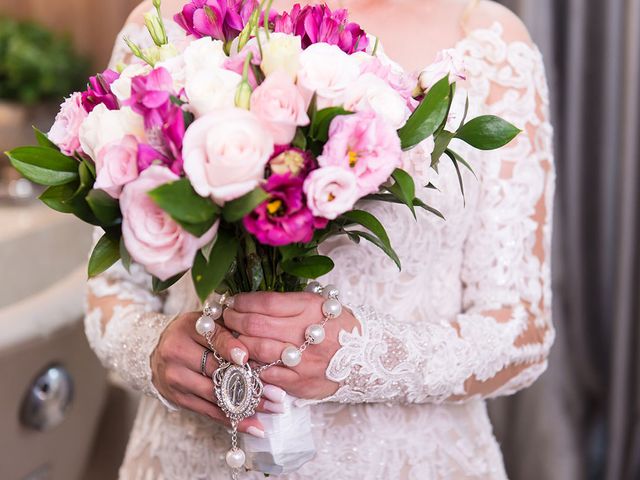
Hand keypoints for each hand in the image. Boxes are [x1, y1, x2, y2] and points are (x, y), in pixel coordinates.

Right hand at [150, 311, 288, 436]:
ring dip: (248, 404)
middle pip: (218, 370)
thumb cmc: (196, 333)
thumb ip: (231, 327)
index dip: (231, 348)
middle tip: (277, 392)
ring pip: (216, 394)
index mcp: (189, 328)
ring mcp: (176, 377)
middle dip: (251, 382)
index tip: (247, 358)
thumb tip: (261, 341)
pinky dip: (234, 420)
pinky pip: (209, 411)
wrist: (159, 349)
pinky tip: (255, 425)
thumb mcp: (209, 322)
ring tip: (273, 408)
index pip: (214, 338)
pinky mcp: (178, 397)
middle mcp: (177, 352)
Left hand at [223, 291, 359, 399]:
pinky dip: (251, 368)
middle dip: (234, 320)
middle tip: (225, 318)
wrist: (367, 358)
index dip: (243, 301)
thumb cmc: (337, 326)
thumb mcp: (319, 304)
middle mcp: (307, 332)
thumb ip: (289, 302)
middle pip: (257, 325)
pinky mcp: (301, 382)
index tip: (233, 301)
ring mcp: (304, 359)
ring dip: (237, 343)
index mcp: (311, 308)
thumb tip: (251, 300)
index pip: (267, 302)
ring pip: (258, 350)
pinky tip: (244, 361)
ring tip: (230, 338)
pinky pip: (267, 375)